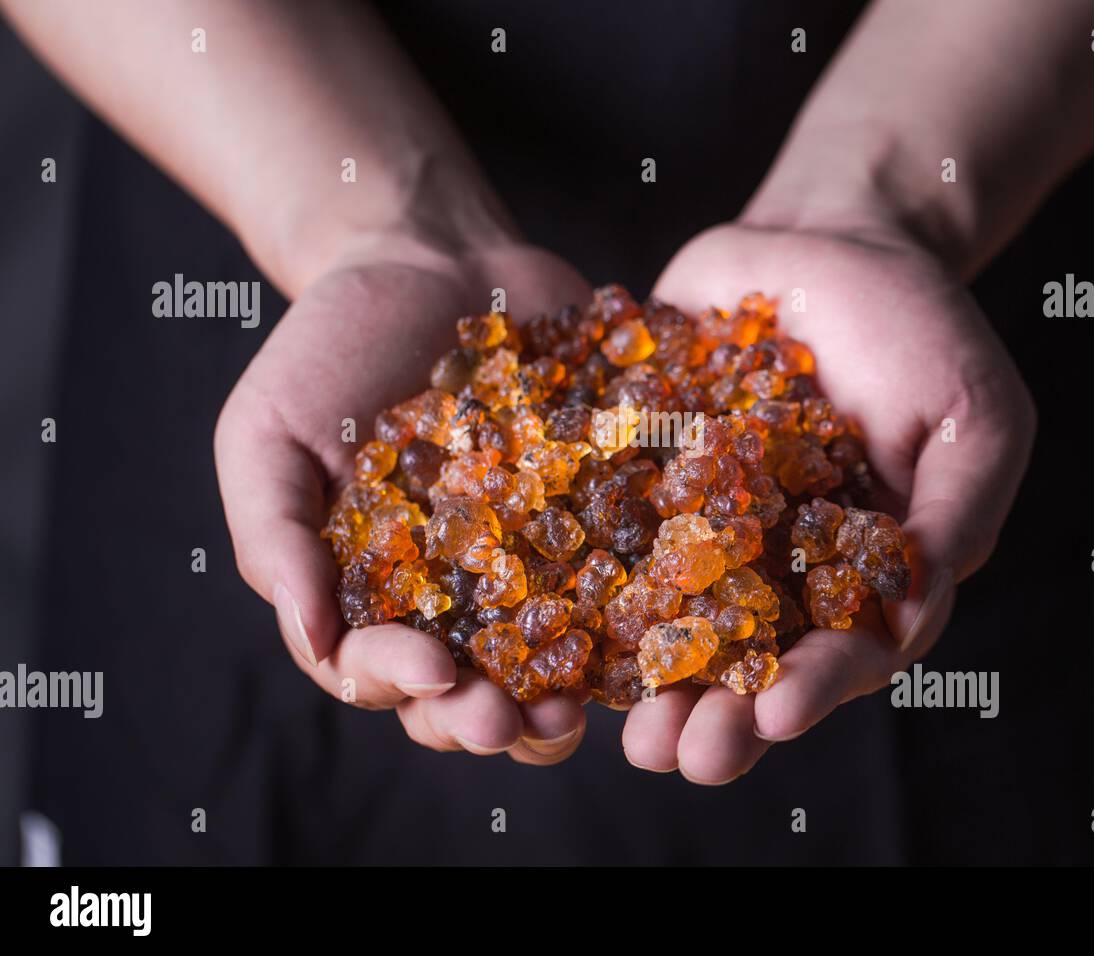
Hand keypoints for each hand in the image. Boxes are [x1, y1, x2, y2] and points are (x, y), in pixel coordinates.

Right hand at [215, 235, 593, 764]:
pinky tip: (653, 626)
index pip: (379, 668)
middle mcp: (456, 597)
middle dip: (489, 720)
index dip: (401, 682)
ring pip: (550, 667)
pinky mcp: (598, 519)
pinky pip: (622, 583)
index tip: (433, 672)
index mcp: (373, 592)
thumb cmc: (331, 348)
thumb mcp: (269, 434)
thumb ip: (275, 537)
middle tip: (514, 723)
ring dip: (562, 701)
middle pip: (470, 693)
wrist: (432, 261)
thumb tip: (311, 636)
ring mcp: (534, 563)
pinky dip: (636, 617)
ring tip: (580, 706)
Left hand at [622, 221, 1035, 782]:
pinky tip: (538, 605)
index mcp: (857, 571)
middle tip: (675, 756)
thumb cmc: (920, 329)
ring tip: (605, 726)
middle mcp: (772, 565)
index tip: (774, 717)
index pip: (843, 649)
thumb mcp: (972, 414)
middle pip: (743, 660)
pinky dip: (571, 569)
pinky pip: (600, 526)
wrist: (827, 242)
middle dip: (711, 714)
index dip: (814, 689)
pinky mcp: (636, 476)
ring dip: (635, 676)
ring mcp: (697, 524)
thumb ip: (956, 508)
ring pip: (663, 617)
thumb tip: (917, 604)